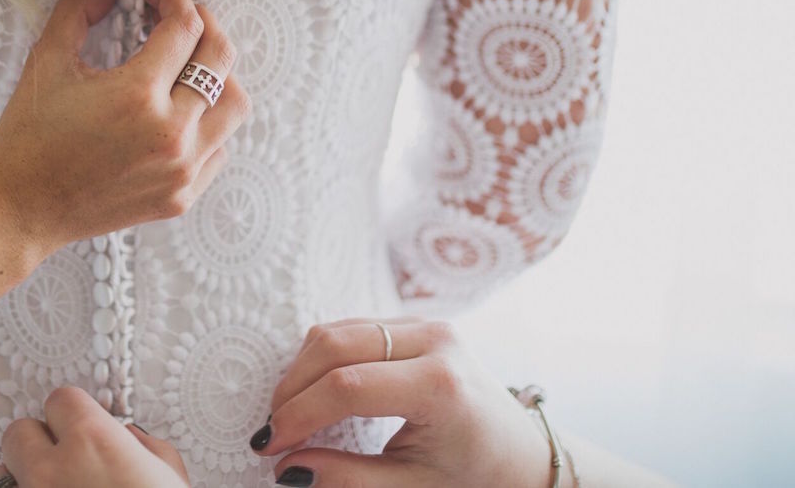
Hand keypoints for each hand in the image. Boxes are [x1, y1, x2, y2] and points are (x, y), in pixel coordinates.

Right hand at [0, 0, 249, 258]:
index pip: (185, 27)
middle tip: (182, 20)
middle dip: (205, 26)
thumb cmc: (28, 136)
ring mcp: (181, 170)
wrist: (20, 208)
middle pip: (221, 58)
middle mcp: (170, 133)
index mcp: (137, 95)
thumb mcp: (47, 60)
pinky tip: (179, 113)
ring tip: (189, 67)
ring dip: (218, 76)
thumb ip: (80, 10)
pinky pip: (220, 148)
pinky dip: (209, 124)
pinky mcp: (182, 197)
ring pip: (234, 106)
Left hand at [0, 387, 188, 487]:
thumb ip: (143, 447)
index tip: (81, 426)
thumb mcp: (169, 476)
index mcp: (93, 442)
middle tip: (62, 460)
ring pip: (0, 476)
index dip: (73, 413)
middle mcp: (51, 470)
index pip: (60, 399)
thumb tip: (127, 439)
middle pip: (18, 432)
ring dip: (23, 480)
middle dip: (38, 443)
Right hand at [249, 319, 554, 487]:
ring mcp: (426, 325)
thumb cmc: (476, 476)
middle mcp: (435, 341)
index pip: (347, 387)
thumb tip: (287, 470)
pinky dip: (322, 359)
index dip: (299, 415)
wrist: (524, 455)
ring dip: (302, 371)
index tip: (270, 447)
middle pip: (333, 345)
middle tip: (273, 433)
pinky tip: (315, 395)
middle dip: (292, 390)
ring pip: (336, 330)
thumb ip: (349, 480)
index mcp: (441, 386)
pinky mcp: (415, 323)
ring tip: (291, 417)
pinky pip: (351, 328)